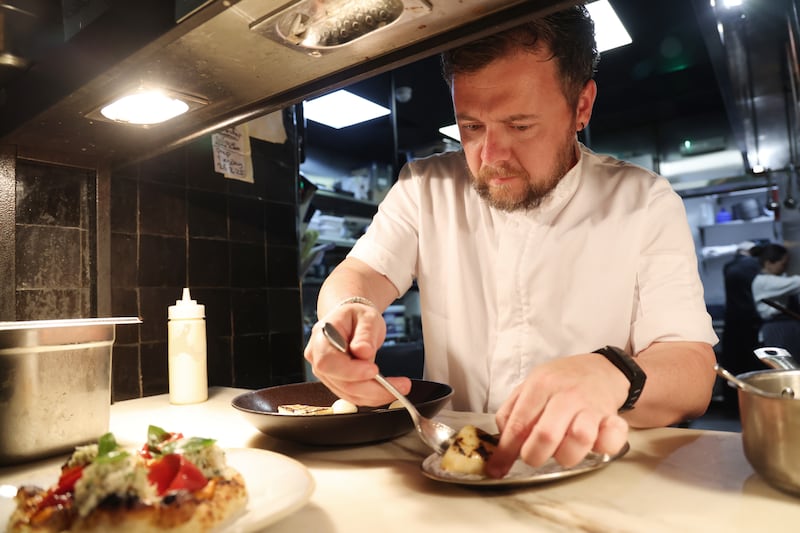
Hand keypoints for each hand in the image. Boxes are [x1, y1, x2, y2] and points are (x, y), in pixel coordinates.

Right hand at [303, 305, 410, 405]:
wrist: (351, 321)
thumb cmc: (356, 316)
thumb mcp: (367, 317)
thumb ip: (365, 334)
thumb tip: (364, 352)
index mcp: (321, 337)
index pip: (328, 361)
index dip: (350, 371)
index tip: (374, 370)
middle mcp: (318, 358)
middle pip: (341, 382)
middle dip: (371, 388)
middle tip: (399, 385)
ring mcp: (326, 373)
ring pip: (349, 393)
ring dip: (376, 394)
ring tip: (401, 386)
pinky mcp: (336, 382)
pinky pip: (354, 395)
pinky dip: (373, 396)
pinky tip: (389, 389)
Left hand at [486, 353, 629, 477]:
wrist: (600, 369)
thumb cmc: (561, 381)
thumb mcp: (529, 385)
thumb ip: (512, 412)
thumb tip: (501, 443)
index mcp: (541, 385)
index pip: (518, 424)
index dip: (506, 451)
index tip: (498, 467)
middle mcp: (566, 395)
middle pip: (546, 435)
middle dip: (534, 455)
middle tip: (534, 456)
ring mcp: (591, 406)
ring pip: (579, 439)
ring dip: (567, 455)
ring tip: (562, 449)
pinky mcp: (612, 417)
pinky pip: (611, 439)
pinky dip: (603, 446)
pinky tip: (595, 444)